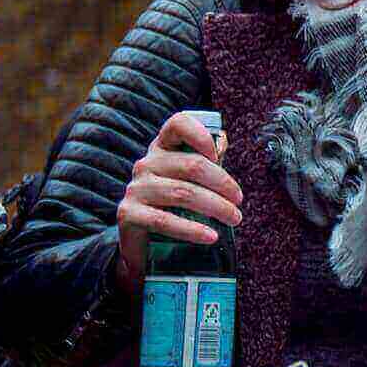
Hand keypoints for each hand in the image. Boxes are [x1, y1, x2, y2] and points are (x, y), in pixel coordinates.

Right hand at [115, 111, 239, 289]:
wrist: (141, 242)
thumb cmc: (172, 205)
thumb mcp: (188, 180)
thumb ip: (205, 161)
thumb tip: (223, 141)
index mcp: (162, 148)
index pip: (178, 124)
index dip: (201, 135)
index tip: (218, 155)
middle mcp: (146, 164)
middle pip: (191, 165)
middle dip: (222, 183)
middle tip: (239, 202)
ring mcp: (135, 188)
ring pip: (182, 193)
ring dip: (215, 207)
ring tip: (234, 219)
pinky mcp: (128, 214)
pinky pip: (163, 220)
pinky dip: (192, 230)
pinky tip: (211, 236)